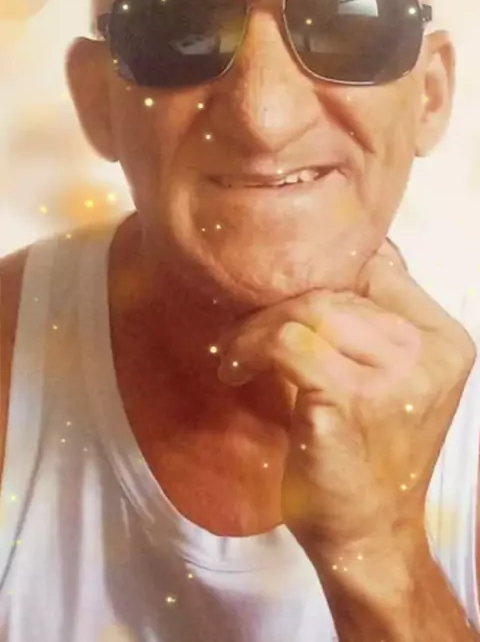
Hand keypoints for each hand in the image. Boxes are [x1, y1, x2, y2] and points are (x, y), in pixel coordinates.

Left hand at [217, 240, 475, 562]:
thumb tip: (326, 258)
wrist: (368, 537)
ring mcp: (393, 378)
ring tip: (239, 350)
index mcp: (444, 343)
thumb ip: (373, 324)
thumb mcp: (393, 381)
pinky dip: (251, 348)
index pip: (383, 268)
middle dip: (285, 302)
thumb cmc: (372, 455)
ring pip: (313, 308)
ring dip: (262, 324)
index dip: (329, 274)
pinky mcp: (347, 401)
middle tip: (248, 328)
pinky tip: (235, 370)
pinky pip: (287, 342)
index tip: (287, 298)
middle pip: (343, 287)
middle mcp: (427, 354)